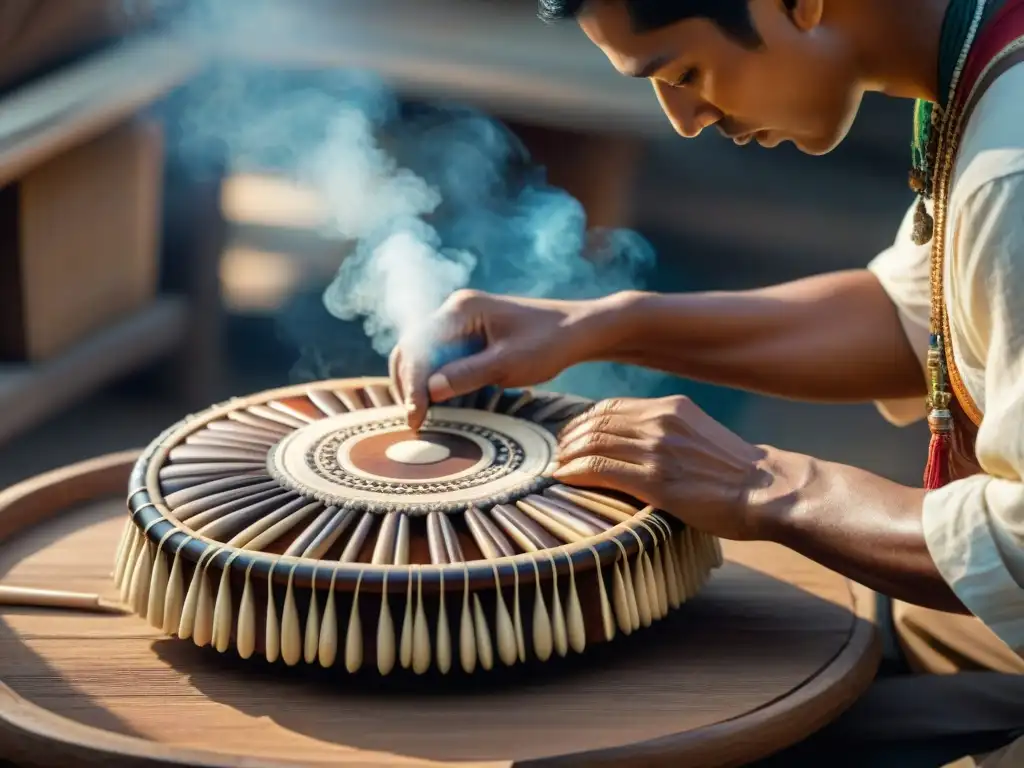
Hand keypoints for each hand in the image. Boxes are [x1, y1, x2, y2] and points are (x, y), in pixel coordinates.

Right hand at [390, 289, 620, 429]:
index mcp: (461, 309)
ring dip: (416, 385)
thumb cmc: (549, 342)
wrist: (578, 331)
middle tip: (413, 422)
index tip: (415, 417)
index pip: (421, 347)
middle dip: (407, 384)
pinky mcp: (468, 339)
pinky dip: (433, 383)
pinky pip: (440, 361)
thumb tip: (428, 390)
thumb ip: (467, 374)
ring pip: (422, 356)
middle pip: (412, 348)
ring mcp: (460, 325)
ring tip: (418, 418)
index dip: (414, 384)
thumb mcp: (509, 363)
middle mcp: (454, 312)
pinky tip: (434, 406)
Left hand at [553, 396, 769, 540]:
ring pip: (592, 443)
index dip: (584, 421)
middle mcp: (661, 421)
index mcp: (672, 408)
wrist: (769, 491)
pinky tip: (564, 478)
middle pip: (596, 422)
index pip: (612, 407)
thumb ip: (669, 432)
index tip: (572, 437)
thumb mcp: (700, 434)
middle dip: (570, 439)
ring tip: (559, 468)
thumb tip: (636, 445)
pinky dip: (575, 472)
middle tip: (559, 454)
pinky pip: (599, 469)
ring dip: (568, 456)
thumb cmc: (738, 472)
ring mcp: (657, 450)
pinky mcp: (655, 480)